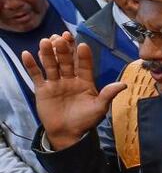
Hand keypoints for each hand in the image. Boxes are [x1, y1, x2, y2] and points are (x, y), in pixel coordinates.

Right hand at [20, 33, 126, 150]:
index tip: (82, 45)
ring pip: (51, 64)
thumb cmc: (86, 120)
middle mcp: (70, 78)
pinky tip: (26, 54)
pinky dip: (31, 65)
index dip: (83, 55)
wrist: (69, 134)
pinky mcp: (42, 89)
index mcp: (85, 81)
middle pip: (66, 61)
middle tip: (62, 38)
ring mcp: (56, 83)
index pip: (84, 65)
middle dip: (64, 49)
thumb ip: (108, 94)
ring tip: (46, 41)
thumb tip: (124, 84)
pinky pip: (36, 75)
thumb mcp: (100, 107)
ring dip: (48, 53)